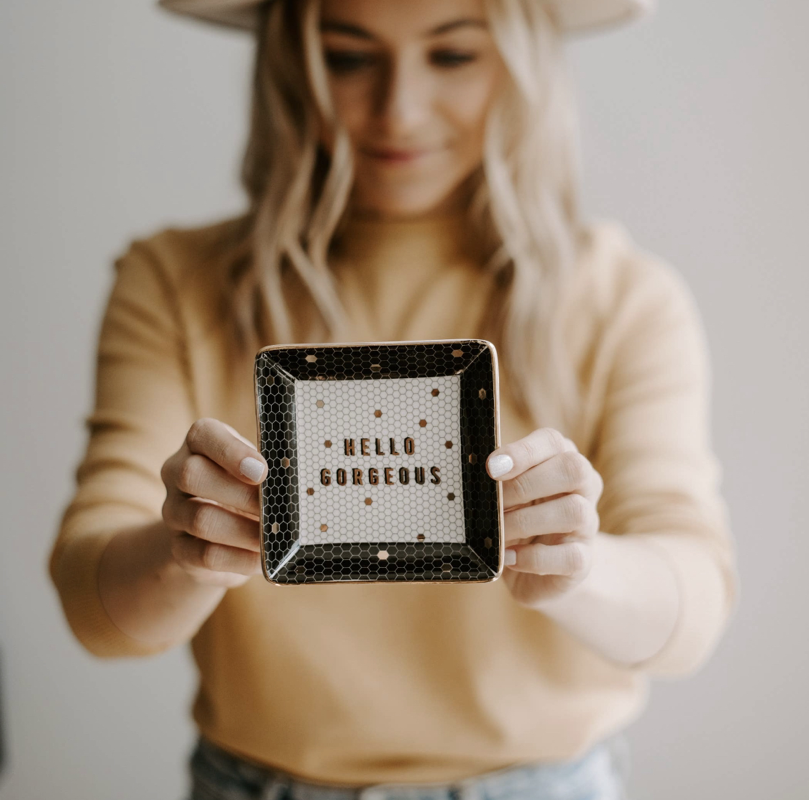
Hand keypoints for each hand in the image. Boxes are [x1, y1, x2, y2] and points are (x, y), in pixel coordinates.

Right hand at [160, 418, 267, 586]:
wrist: (211, 532)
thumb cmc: (245, 487)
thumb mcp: (255, 470)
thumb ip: (269, 470)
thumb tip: (296, 487)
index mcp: (200, 444)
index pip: (203, 435)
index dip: (231, 451)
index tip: (262, 470)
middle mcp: (177, 472)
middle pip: (193, 475)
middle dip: (241, 494)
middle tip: (277, 508)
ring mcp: (174, 512)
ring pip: (201, 519)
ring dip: (245, 532)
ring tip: (275, 539)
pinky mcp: (180, 549)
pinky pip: (206, 555)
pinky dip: (240, 559)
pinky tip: (263, 560)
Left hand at [486, 428, 603, 608]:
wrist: (538, 572)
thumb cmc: (517, 518)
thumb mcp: (508, 494)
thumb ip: (498, 480)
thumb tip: (473, 477)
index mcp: (562, 461)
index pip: (553, 442)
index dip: (523, 452)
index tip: (491, 467)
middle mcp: (584, 488)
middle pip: (573, 469)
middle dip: (525, 485)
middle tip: (494, 503)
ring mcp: (589, 524)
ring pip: (574, 511)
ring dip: (526, 522)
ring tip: (498, 533)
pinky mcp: (584, 560)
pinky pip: (571, 557)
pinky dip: (533, 558)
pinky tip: (509, 557)